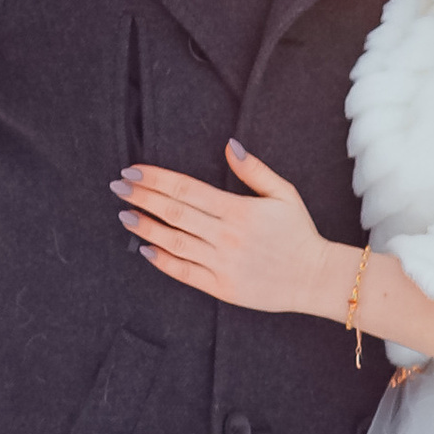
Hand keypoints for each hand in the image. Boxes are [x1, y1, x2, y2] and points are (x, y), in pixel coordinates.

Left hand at [115, 141, 338, 314]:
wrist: (314, 278)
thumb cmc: (299, 233)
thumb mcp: (284, 194)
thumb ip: (254, 170)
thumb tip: (229, 145)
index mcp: (238, 210)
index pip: (187, 189)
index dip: (156, 179)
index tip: (134, 172)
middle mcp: (226, 236)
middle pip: (174, 212)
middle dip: (142, 197)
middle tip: (118, 187)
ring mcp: (222, 263)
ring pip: (173, 242)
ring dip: (145, 227)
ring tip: (124, 215)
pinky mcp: (221, 287)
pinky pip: (184, 273)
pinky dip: (162, 261)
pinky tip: (145, 248)